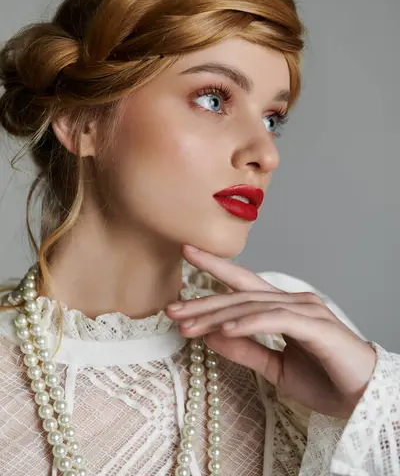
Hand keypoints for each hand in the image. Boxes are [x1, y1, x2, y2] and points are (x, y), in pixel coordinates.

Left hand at [166, 245, 376, 418]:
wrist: (362, 399)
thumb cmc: (324, 379)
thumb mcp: (275, 367)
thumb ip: (245, 350)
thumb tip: (210, 335)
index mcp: (282, 307)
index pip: (242, 284)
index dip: (215, 267)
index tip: (186, 254)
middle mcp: (293, 301)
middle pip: (240, 294)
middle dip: (204, 301)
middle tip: (172, 309)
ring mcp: (305, 310)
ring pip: (252, 306)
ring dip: (218, 316)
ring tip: (188, 324)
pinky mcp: (315, 326)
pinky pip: (275, 320)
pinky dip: (248, 324)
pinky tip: (224, 330)